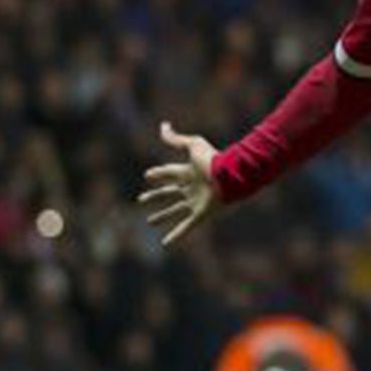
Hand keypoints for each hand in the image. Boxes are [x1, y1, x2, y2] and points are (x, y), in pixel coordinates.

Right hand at [138, 121, 221, 246]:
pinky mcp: (201, 215)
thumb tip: (163, 127)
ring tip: (150, 222)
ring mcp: (196, 202)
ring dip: (162, 216)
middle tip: (141, 200)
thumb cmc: (212, 159)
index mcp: (189, 172)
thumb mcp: (192, 145)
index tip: (147, 176)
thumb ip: (176, 139)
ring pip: (175, 211)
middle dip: (155, 196)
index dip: (158, 174)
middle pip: (169, 193)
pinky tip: (165, 244)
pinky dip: (175, 235)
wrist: (230, 176)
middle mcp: (191, 188)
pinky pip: (186, 227)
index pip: (169, 173)